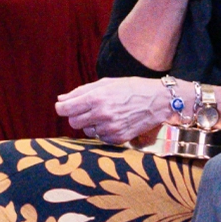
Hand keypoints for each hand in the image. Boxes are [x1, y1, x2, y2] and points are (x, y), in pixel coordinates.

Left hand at [55, 77, 171, 144]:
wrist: (159, 101)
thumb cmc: (133, 88)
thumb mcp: (107, 83)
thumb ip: (82, 91)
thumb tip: (61, 99)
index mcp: (97, 98)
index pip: (65, 109)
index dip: (61, 107)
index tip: (64, 107)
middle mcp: (102, 114)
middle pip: (73, 122)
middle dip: (76, 116)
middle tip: (88, 110)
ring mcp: (111, 128)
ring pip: (86, 131)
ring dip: (91, 124)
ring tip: (105, 115)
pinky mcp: (119, 138)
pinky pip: (100, 137)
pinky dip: (103, 131)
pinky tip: (115, 122)